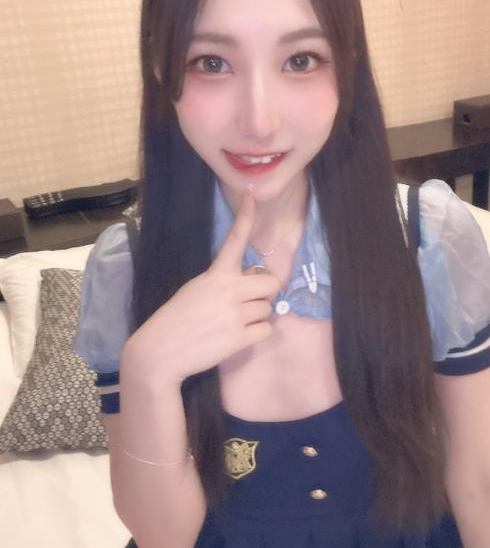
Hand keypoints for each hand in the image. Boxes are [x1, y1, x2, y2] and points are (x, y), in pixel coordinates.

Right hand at [122, 189, 280, 387]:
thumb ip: (224, 282)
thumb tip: (254, 282)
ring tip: (233, 323)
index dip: (246, 218)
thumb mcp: (197, 289)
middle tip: (250, 300)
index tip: (253, 195)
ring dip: (257, 316)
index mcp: (216, 274)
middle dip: (265, 292)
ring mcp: (236, 313)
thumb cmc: (177, 319)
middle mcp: (229, 289)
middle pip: (271, 282)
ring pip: (268, 308)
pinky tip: (238, 337)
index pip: (234, 240)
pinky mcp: (239, 338)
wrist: (160, 351)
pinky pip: (267, 330)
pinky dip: (257, 334)